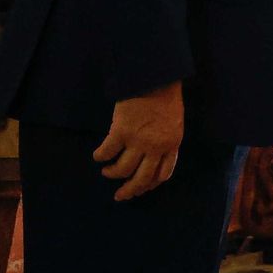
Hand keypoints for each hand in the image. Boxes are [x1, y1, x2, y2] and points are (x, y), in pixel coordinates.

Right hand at [93, 80, 183, 200]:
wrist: (155, 77)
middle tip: (120, 196)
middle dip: (130, 190)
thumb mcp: (174, 121)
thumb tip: (152, 155)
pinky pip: (107, 152)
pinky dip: (100, 156)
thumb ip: (166, 139)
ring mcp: (138, 140)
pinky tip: (97, 156)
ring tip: (106, 172)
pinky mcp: (121, 132)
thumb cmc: (166, 95)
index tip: (141, 188)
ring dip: (112, 173)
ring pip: (123, 169)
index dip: (150, 184)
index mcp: (172, 143)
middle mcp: (156, 146)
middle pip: (142, 179)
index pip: (163, 174)